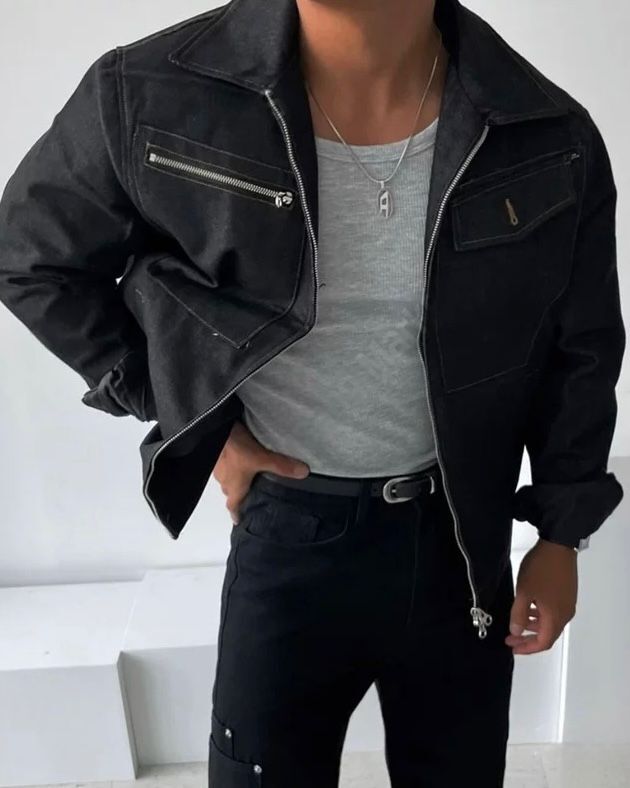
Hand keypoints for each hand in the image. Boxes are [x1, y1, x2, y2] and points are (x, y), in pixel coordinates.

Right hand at [213, 420, 309, 522]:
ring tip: (247, 476)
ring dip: (233, 479)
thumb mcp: (263, 457)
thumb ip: (282, 466)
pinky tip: (237, 458)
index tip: (239, 520)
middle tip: (250, 495)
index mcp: (234, 486)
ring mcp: (216, 467)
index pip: (233, 506)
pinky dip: (230, 466)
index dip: (237, 513)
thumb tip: (304, 473)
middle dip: (238, 495)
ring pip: (225, 478)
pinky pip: (222, 465)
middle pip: (230, 492)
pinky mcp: (213, 454)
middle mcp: (223, 479)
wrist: (215, 427)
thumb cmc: (237, 448)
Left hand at [505, 538, 577, 654]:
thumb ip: (519, 614)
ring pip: (551, 623)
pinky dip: (541, 615)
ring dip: (534, 626)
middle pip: (548, 634)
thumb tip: (516, 631)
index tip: (512, 646)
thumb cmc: (540, 569)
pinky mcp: (568, 593)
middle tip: (511, 637)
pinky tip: (530, 607)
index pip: (543, 642)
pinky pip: (554, 612)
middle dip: (529, 638)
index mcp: (556, 617)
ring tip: (518, 623)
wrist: (559, 545)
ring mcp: (568, 603)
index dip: (527, 648)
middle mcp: (566, 614)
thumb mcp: (524, 592)